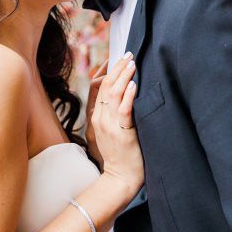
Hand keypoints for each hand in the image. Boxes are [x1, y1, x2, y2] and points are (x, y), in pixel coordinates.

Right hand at [89, 52, 143, 197]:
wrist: (120, 177)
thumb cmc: (119, 154)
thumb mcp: (109, 131)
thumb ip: (112, 113)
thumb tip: (124, 92)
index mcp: (96, 117)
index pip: (98, 86)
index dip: (107, 70)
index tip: (117, 58)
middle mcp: (100, 119)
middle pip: (105, 86)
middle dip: (117, 68)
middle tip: (128, 54)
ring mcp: (109, 126)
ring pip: (113, 94)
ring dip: (123, 76)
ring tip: (132, 64)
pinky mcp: (122, 133)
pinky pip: (124, 110)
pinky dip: (128, 96)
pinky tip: (134, 85)